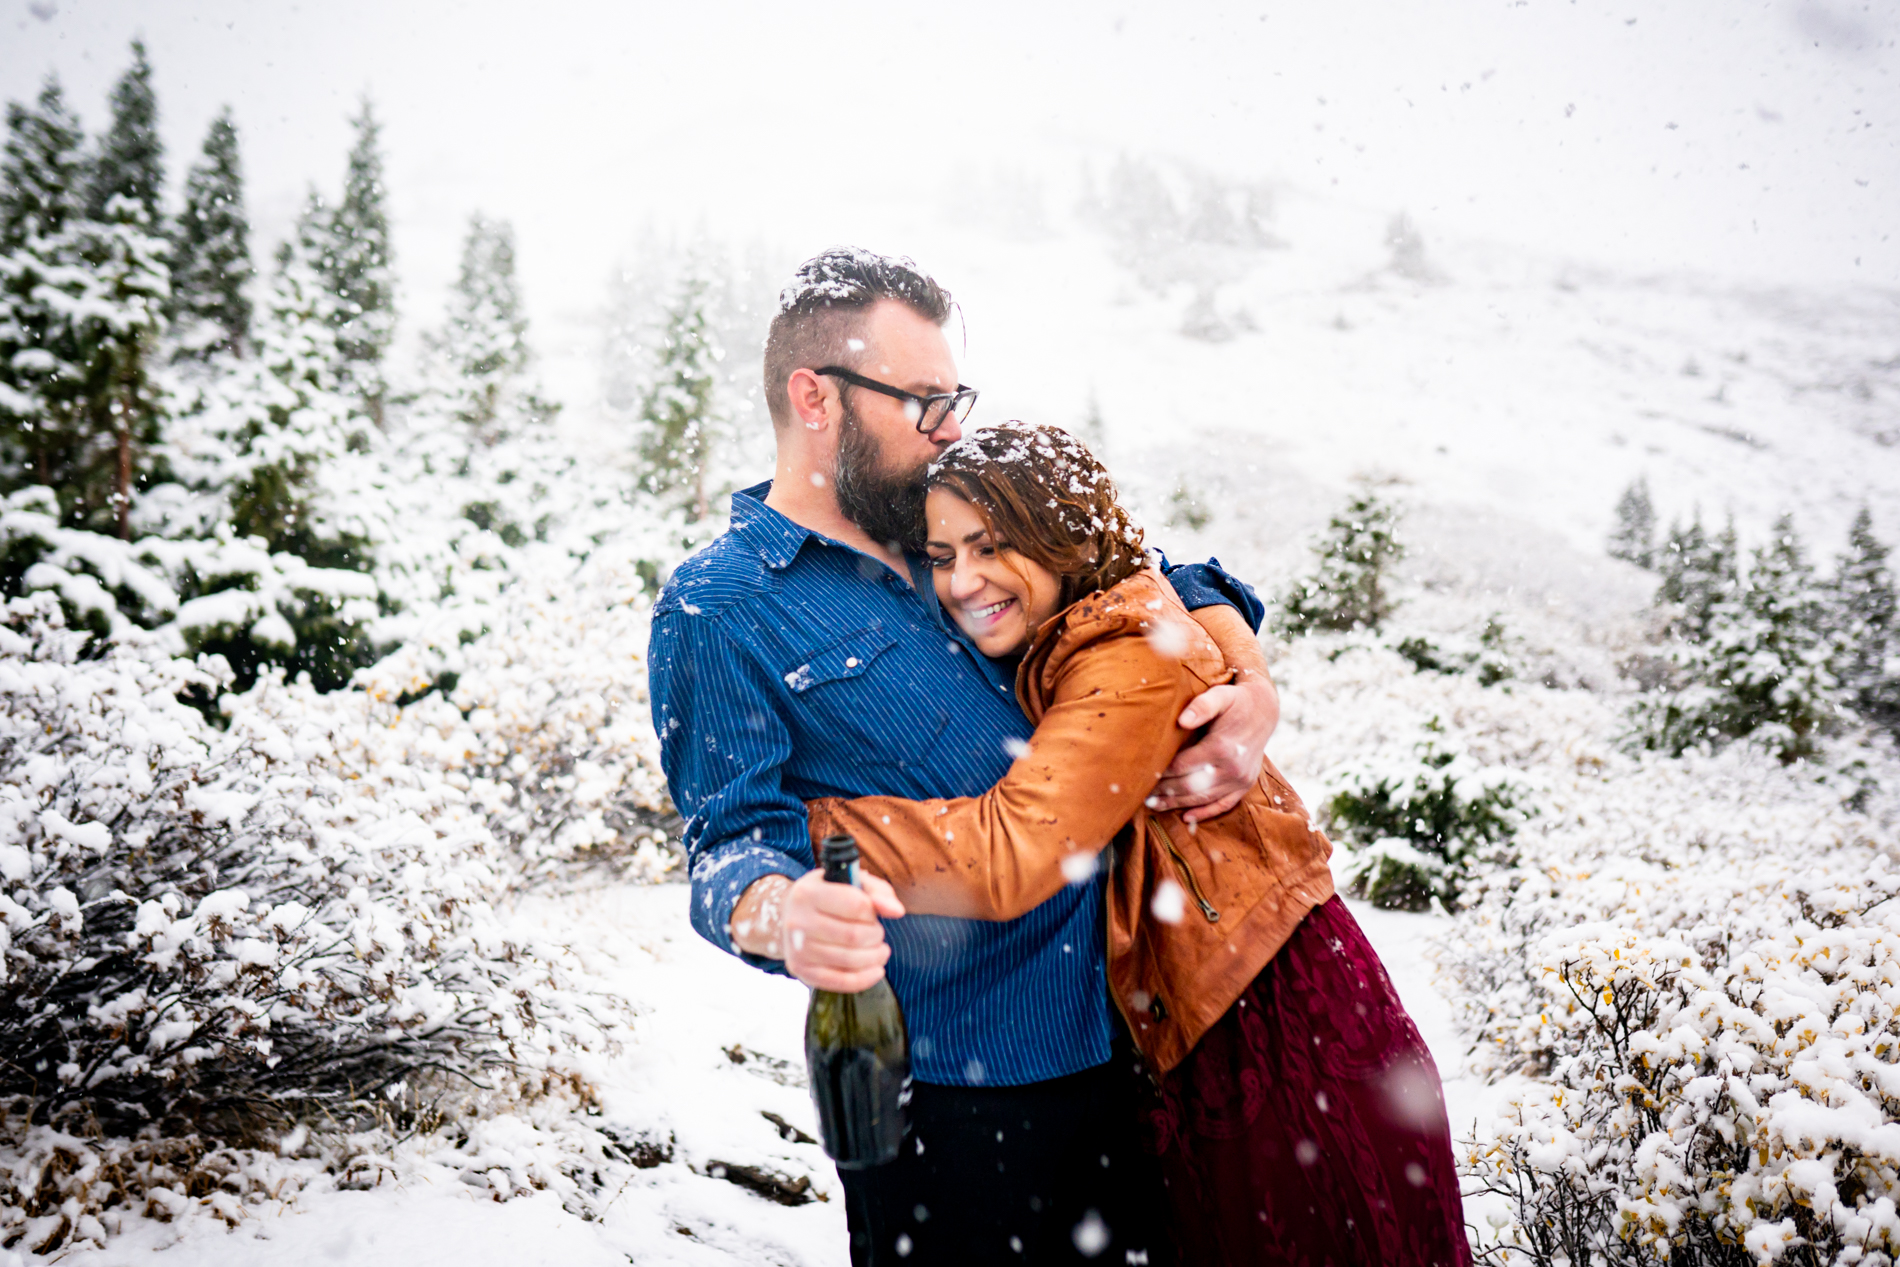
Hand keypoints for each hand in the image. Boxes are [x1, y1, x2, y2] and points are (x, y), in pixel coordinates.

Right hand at [762, 869, 904, 991]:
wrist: (788, 915)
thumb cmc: (827, 896)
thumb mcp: (850, 882)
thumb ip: (878, 892)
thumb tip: (897, 912)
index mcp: (807, 893)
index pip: (856, 905)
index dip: (873, 911)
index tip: (872, 913)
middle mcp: (797, 921)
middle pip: (854, 936)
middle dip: (876, 936)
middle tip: (877, 933)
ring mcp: (797, 949)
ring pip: (850, 960)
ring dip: (875, 957)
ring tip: (879, 950)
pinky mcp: (801, 970)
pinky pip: (840, 981)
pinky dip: (865, 979)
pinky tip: (876, 970)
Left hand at [1147, 675, 1278, 821]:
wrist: (1264, 710)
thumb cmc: (1235, 701)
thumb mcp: (1220, 695)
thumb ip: (1201, 706)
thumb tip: (1182, 721)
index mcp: (1222, 748)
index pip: (1182, 766)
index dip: (1161, 774)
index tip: (1142, 776)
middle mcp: (1233, 768)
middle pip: (1191, 786)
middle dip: (1165, 792)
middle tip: (1142, 795)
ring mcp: (1241, 779)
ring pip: (1204, 799)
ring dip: (1178, 804)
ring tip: (1155, 805)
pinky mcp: (1246, 784)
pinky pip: (1225, 804)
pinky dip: (1205, 812)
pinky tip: (1187, 817)